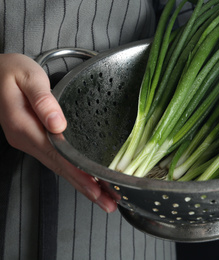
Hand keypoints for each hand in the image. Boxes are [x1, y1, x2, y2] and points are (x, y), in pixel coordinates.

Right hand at [0, 53, 116, 212]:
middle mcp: (26, 139)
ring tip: (103, 197)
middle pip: (60, 168)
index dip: (79, 173)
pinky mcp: (33, 139)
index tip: (97, 187)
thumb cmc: (11, 71)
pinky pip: (56, 160)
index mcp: (25, 126)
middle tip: (108, 202)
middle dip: (86, 188)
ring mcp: (29, 141)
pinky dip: (72, 172)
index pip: (58, 156)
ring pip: (59, 167)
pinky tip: (85, 178)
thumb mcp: (28, 78)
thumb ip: (43, 100)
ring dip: (81, 184)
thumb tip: (58, 124)